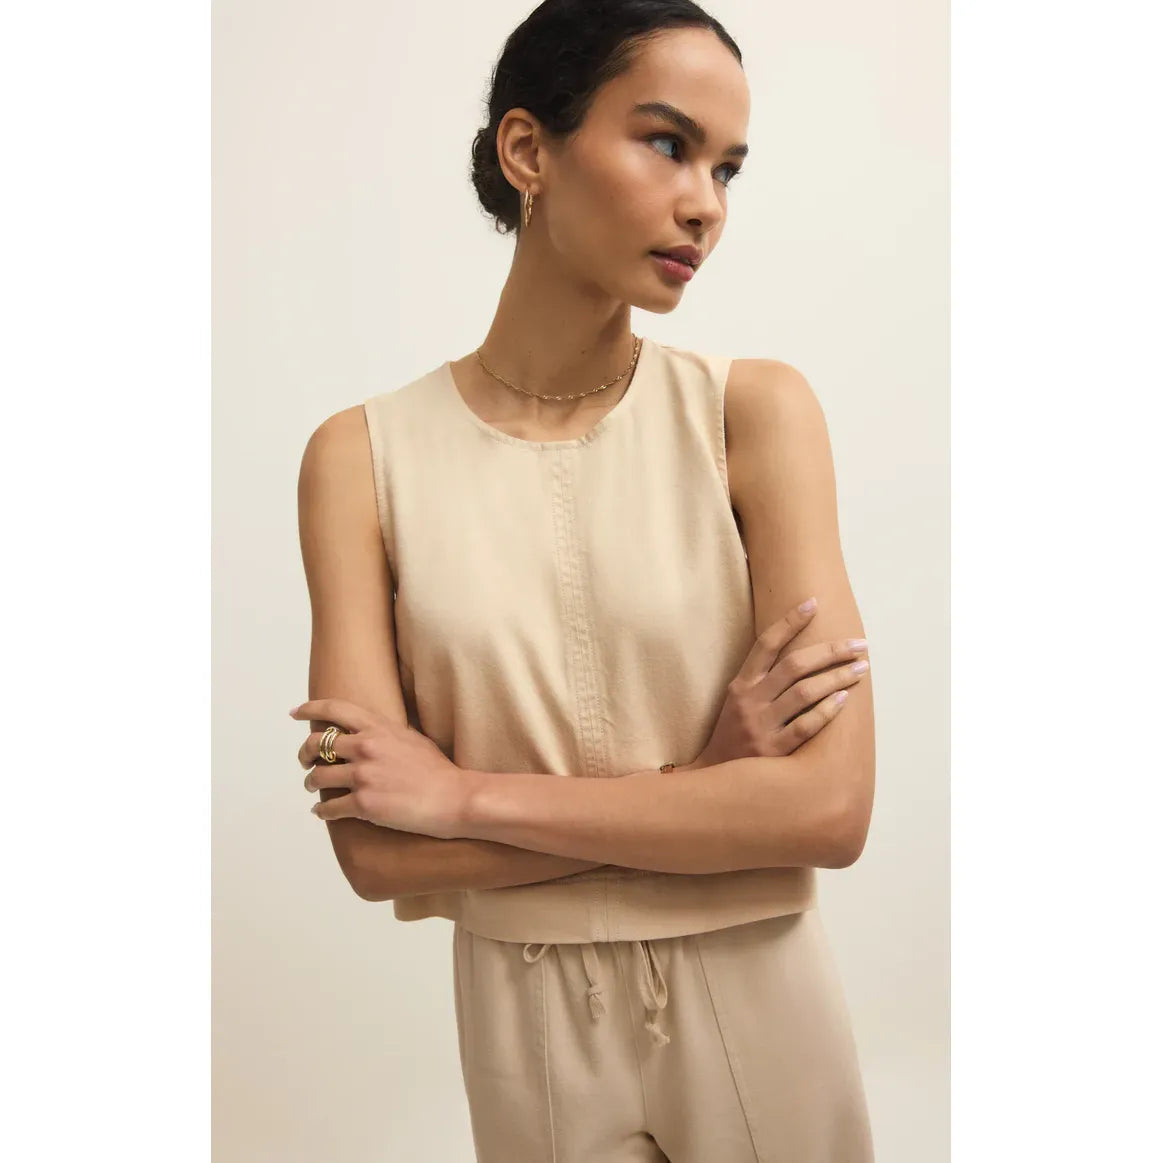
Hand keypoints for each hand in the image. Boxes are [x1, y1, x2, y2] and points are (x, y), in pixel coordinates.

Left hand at [291, 697, 467, 838]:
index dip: (309, 709)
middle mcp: (365, 748)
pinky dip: (322, 811)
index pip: (334, 710)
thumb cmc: (438, 770)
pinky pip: (329, 807)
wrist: (453, 798)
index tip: (295, 713)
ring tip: (314, 788)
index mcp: (378, 728)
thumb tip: (370, 732)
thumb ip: (386, 733)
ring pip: (317, 777)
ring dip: (311, 783)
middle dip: (304, 754)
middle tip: (305, 762)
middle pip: (316, 744)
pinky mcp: (363, 805)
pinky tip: (323, 812)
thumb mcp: (411, 738)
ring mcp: (363, 777)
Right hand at [693, 598, 868, 768]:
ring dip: (837, 677)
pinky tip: (845, 699)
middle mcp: (750, 701)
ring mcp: (762, 726)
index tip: (813, 603)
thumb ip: (762, 680)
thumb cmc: (733, 735)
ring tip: (861, 668)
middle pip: (795, 665)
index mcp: (741, 685)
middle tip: (860, 644)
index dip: (789, 621)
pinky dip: (827, 710)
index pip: (766, 644)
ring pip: (805, 692)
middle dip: (831, 651)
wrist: (714, 780)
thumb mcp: (738, 702)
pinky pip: (806, 726)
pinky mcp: (774, 751)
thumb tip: (803, 654)